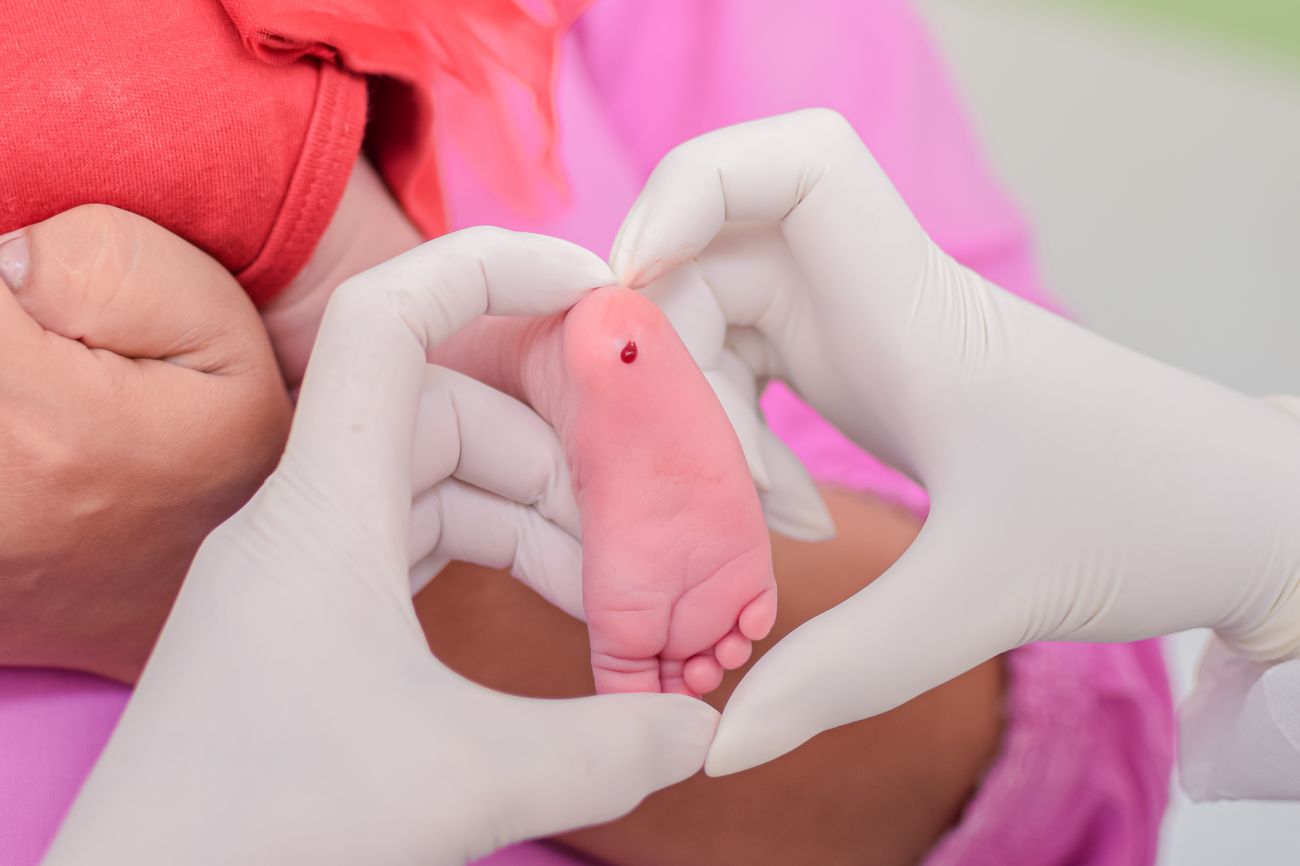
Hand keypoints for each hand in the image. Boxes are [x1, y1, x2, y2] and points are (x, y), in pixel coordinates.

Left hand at [44, 228, 716, 865]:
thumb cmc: (268, 833)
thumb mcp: (465, 784)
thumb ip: (607, 749)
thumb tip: (701, 730)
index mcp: (322, 509)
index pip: (389, 320)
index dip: (494, 269)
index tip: (596, 291)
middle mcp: (304, 515)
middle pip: (448, 411)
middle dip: (554, 458)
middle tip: (637, 530)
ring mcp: (302, 566)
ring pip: (439, 484)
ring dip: (532, 521)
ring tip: (607, 597)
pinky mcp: (309, 618)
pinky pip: (417, 543)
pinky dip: (492, 562)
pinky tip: (544, 613)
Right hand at [610, 109, 1299, 774]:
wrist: (1230, 518)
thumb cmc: (1137, 518)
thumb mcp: (980, 601)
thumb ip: (839, 670)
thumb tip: (712, 748)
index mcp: (911, 308)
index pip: (797, 162)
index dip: (694, 187)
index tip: (637, 282)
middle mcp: (876, 297)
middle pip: (714, 259)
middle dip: (667, 357)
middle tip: (670, 462)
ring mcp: (867, 332)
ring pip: (719, 321)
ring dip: (700, 413)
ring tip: (751, 518)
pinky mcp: (864, 372)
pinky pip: (750, 374)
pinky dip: (735, 439)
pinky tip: (778, 515)